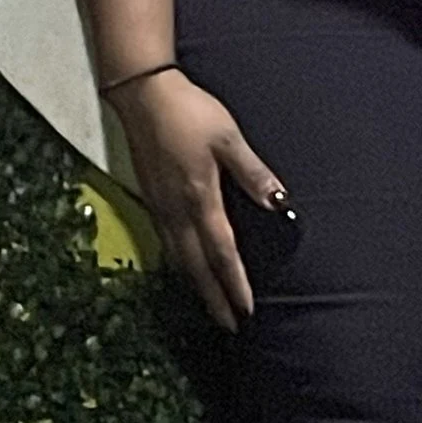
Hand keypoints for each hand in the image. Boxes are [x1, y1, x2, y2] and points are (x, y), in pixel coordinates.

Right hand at [108, 69, 288, 330]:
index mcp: (200, 198)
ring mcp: (159, 206)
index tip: (246, 311)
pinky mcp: (149, 197)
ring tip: (210, 305)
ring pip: (179, 259)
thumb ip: (252, 172)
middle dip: (213, 298)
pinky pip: (166, 244)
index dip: (234, 284)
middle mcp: (177, 211)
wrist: (143, 96)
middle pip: (196, 267)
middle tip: (229, 325)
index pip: (221, 253)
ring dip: (195, 286)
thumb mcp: (228, 137)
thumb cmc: (189, 112)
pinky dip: (179, 265)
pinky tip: (184, 268)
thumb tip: (278, 202)